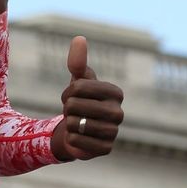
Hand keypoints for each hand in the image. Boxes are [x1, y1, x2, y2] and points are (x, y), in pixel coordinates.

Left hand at [51, 36, 124, 160]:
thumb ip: (78, 62)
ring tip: (77, 123)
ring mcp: (114, 132)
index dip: (68, 93)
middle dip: (67, 109)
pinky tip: (79, 137)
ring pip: (75, 123)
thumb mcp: (78, 81)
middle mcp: (119, 112)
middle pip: (75, 105)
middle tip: (74, 112)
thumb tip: (79, 39)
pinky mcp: (105, 149)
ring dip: (69, 124)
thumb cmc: (81, 102)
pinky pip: (76, 140)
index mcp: (115, 92)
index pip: (79, 87)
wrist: (79, 131)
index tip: (73, 97)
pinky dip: (71, 139)